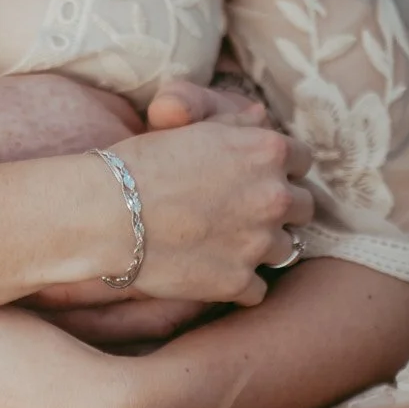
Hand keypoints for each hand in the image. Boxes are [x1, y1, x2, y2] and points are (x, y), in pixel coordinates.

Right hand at [27, 79, 289, 341]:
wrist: (105, 214)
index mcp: (268, 151)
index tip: (256, 178)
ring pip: (286, 250)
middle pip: (303, 208)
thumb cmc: (139, 163)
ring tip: (227, 243)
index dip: (279, 168)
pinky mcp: (238, 282)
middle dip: (279, 209)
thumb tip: (260, 118)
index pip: (302, 160)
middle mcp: (274, 197)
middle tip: (244, 212)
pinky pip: (257, 289)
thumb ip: (236, 121)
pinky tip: (213, 271)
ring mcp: (259, 244)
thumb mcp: (191, 125)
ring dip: (262, 247)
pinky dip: (239, 283)